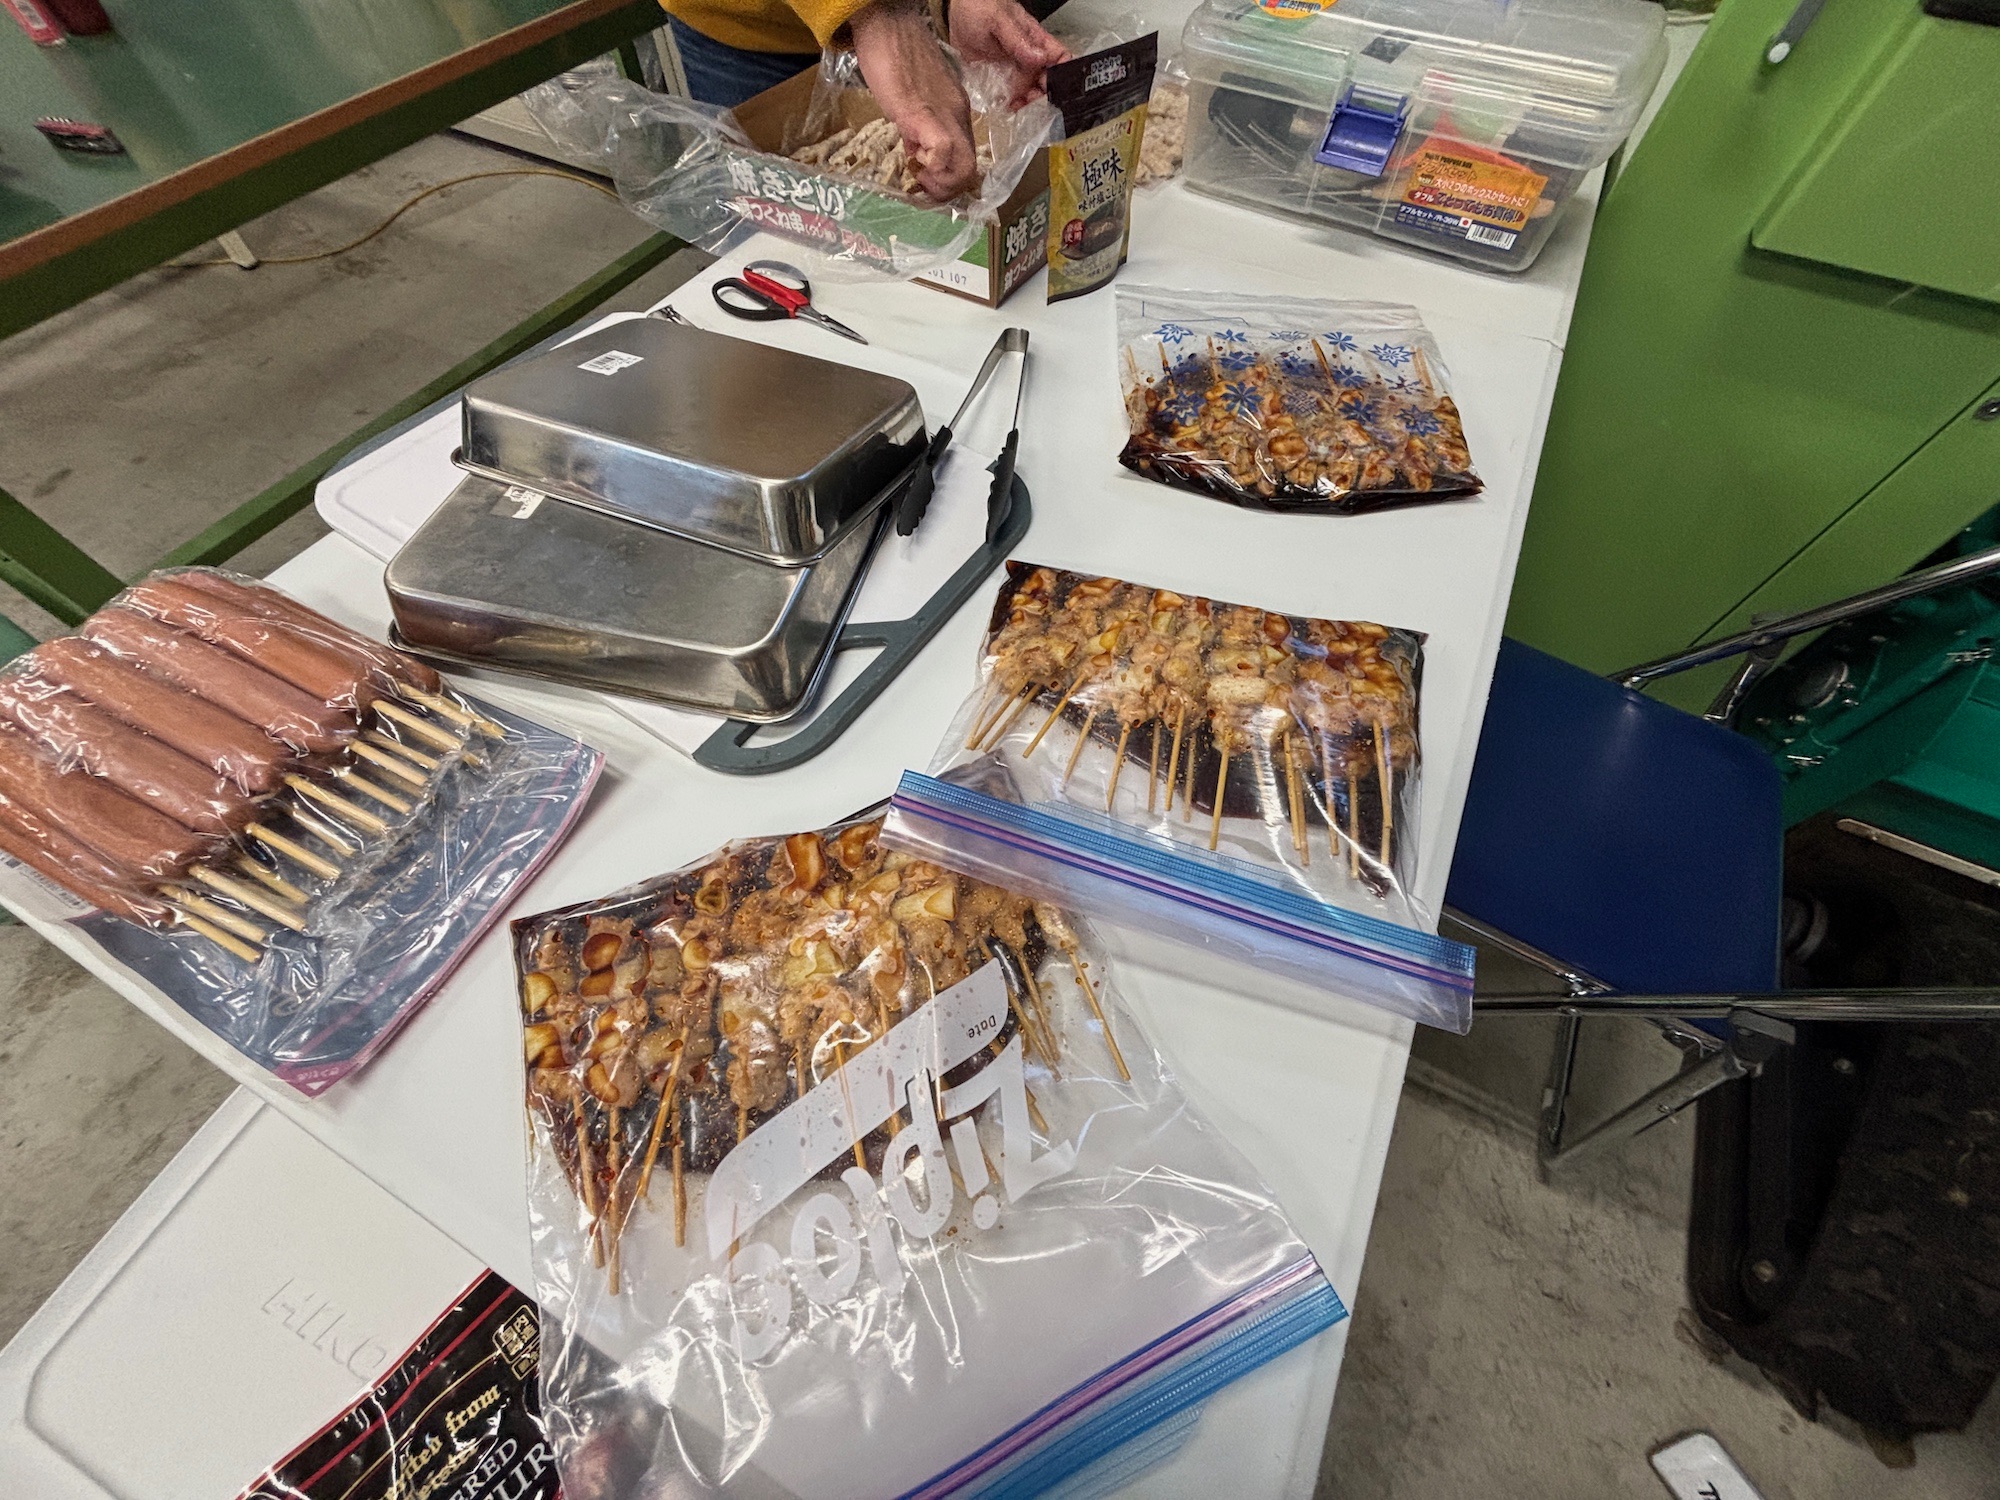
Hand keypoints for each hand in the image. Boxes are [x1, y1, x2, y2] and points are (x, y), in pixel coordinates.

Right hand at [849, 0, 978, 198]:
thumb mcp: (914, 98)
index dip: (947, 177)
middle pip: (970, 170)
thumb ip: (920, 125)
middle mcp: (958, 115)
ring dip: (940, 183)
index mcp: (956, 111)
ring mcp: (944, 115)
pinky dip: (930, 166)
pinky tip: (911, 156)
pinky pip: (942, 151)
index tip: (924, 172)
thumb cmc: (896, 58)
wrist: (886, 26)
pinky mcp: (922, 114)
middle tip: (922, 182)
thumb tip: (916, 150)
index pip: (966, 157)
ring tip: (918, 174)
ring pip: (964, 168)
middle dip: (947, 189)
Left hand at [947, 0, 1068, 107]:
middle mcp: (1028, 55)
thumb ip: (1018, 40)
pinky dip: (1008, 102)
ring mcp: (1013, 67)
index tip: (1054, 89)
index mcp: (1034, 39)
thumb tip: (1040, 59)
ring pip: (1028, 89)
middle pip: (1045, 80)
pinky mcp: (998, 75)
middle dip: (1041, 95)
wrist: (955, 10)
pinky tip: (1004, 106)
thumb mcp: (998, 21)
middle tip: (1029, 101)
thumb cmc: (980, 7)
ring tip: (1015, 106)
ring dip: (1025, 101)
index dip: (1063, 74)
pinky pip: (1008, 92)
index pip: (1060, 57)